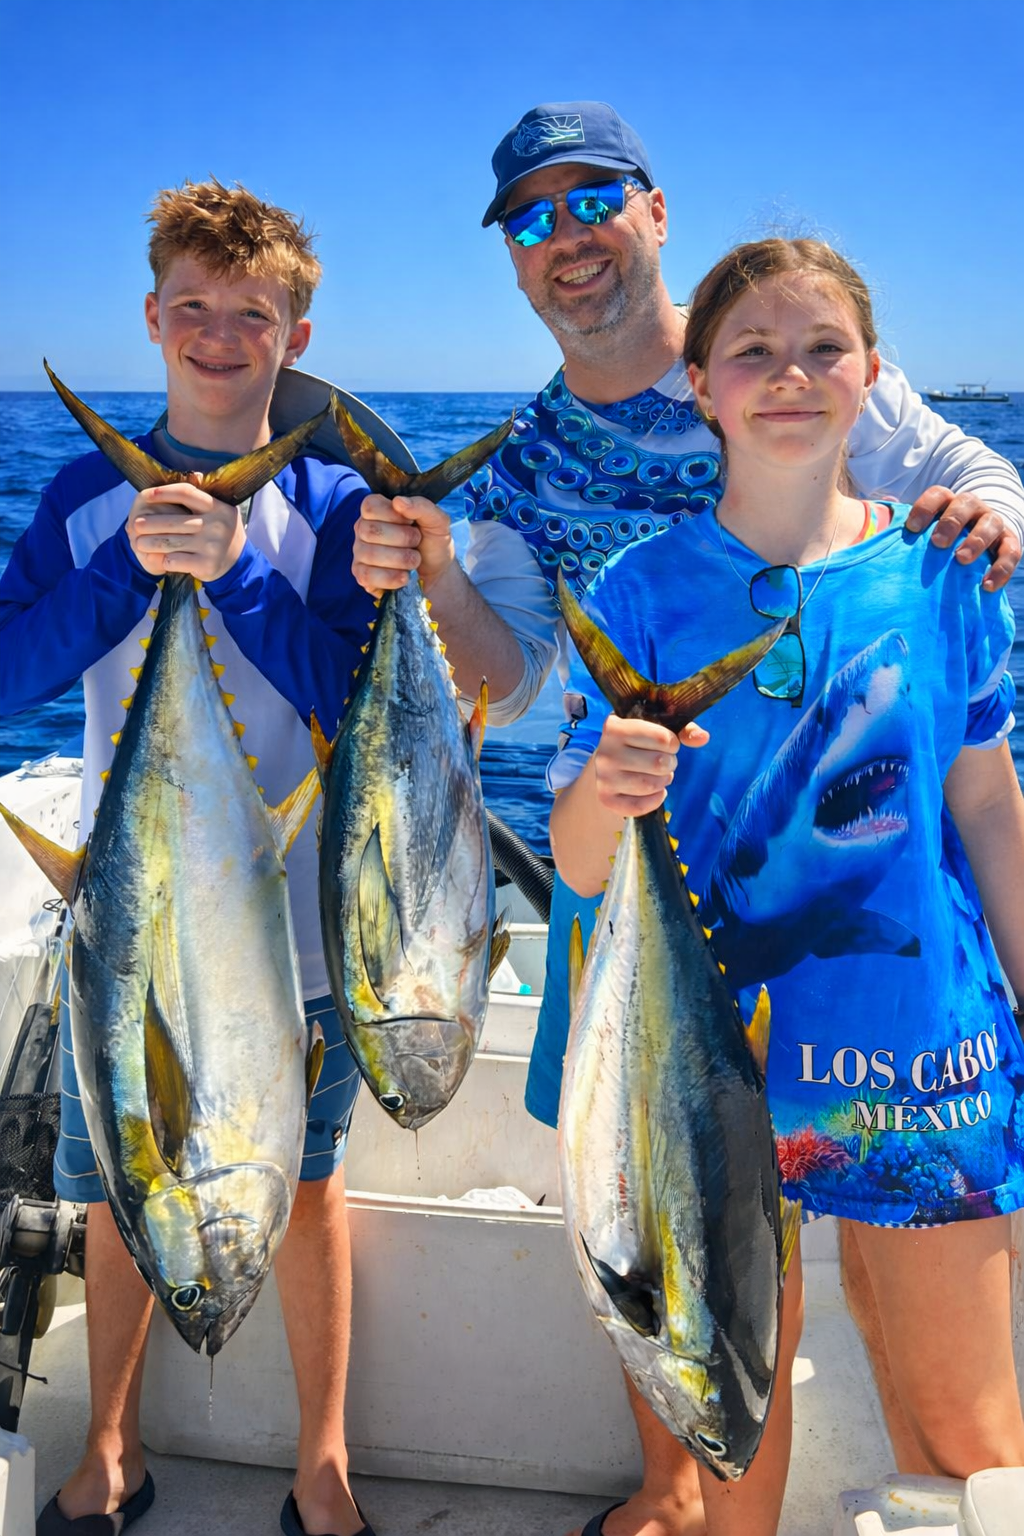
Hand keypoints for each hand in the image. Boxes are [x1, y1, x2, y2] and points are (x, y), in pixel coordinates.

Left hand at [127, 483, 245, 581]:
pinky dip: (163, 560)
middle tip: (135, 525)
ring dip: (150, 543)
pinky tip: (157, 559)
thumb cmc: (221, 531)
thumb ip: (204, 496)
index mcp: (217, 507)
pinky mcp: (206, 565)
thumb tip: (193, 474)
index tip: (145, 495)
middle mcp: (216, 525)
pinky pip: (175, 560)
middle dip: (150, 524)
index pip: (186, 493)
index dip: (163, 492)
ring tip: (138, 543)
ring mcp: (211, 546)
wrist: (240, 562)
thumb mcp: (220, 511)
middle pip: (173, 521)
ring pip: (170, 542)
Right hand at [352, 494, 454, 595]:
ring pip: (371, 554)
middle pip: (372, 531)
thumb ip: (422, 507)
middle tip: (416, 543)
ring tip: (414, 560)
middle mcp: (363, 530)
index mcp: (376, 511)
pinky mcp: (362, 576)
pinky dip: (392, 578)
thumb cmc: (432, 544)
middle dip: (404, 539)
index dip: (394, 516)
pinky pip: (368, 576)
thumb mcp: (437, 522)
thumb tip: (398, 501)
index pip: (370, 506)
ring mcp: (360, 553)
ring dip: (402, 559)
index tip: (410, 522)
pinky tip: (404, 576)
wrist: (437, 574)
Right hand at [593, 716, 708, 816]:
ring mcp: (603, 777)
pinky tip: (656, 792)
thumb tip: (703, 737)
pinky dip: (655, 800)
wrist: (606, 763)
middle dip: (670, 764)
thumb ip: (682, 730)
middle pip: (658, 763)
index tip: (667, 744)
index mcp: (615, 727)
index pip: (662, 738)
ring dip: (664, 781)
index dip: (673, 744)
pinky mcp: (605, 798)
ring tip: (660, 775)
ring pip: (650, 785)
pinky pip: (639, 806)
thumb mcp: (654, 728)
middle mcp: (605, 752)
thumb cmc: (636, 742)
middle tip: (664, 762)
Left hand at [906, 487, 1021, 591]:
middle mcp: (972, 508)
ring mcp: (992, 523)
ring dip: (977, 540)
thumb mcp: (922, 532)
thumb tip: (873, 526)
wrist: (977, 540)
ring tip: (961, 559)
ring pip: (990, 524)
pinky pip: (1011, 552)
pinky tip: (986, 586)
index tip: (911, 528)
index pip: (938, 494)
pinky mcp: (1009, 543)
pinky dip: (1001, 568)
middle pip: (965, 504)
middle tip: (938, 543)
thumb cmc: (938, 539)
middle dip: (952, 521)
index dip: (925, 508)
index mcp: (948, 502)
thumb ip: (901, 530)